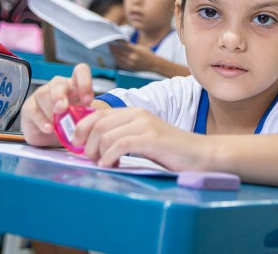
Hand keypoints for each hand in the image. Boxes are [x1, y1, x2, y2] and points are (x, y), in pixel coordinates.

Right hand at [21, 63, 95, 146]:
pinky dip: (41, 121)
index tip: (87, 100)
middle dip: (60, 96)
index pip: (80, 71)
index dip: (84, 82)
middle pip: (58, 84)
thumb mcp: (84, 118)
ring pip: (44, 95)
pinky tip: (48, 129)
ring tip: (57, 127)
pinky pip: (33, 110)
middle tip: (62, 110)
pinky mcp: (29, 106)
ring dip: (51, 112)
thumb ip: (89, 116)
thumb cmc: (71, 122)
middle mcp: (58, 86)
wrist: (53, 135)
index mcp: (75, 85)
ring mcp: (42, 94)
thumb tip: (95, 119)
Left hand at [73, 107, 208, 170]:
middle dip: (88, 144)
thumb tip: (93, 146)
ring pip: (106, 135)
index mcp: (134, 112)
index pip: (97, 114)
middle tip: (92, 159)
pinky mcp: (151, 138)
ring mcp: (145, 125)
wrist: (199, 154)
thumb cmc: (170, 150)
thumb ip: (122, 137)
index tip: (77, 145)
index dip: (82, 129)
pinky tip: (112, 165)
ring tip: (104, 164)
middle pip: (98, 124)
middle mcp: (138, 114)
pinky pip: (120, 145)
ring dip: (99, 153)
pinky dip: (110, 157)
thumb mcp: (142, 139)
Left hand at [109, 40, 159, 72]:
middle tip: (108, 44)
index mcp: (135, 50)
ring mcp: (130, 63)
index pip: (123, 44)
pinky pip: (120, 64)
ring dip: (112, 54)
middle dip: (112, 48)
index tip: (112, 39)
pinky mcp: (130, 68)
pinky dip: (116, 60)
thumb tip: (121, 43)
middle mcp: (132, 57)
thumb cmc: (147, 54)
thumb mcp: (140, 47)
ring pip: (117, 58)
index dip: (116, 42)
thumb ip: (131, 45)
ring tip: (109, 50)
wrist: (154, 64)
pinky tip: (113, 57)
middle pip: (118, 51)